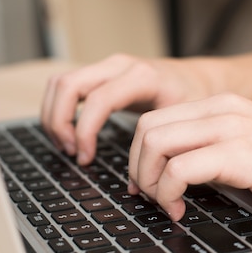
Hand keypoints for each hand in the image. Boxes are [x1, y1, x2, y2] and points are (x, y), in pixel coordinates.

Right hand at [40, 54, 216, 163]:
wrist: (197, 79)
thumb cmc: (193, 101)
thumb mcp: (186, 122)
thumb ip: (166, 148)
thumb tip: (140, 186)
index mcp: (142, 77)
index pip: (98, 100)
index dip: (85, 131)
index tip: (86, 158)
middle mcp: (119, 66)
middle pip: (67, 85)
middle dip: (59, 122)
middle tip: (70, 152)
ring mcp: (107, 67)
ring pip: (60, 83)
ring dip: (54, 116)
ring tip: (66, 146)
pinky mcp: (100, 74)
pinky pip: (66, 86)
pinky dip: (59, 110)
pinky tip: (70, 135)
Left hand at [127, 93, 251, 220]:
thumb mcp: (251, 146)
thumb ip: (216, 150)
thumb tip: (176, 172)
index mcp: (222, 106)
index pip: (156, 119)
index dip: (139, 154)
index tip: (144, 183)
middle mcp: (223, 110)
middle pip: (148, 129)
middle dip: (137, 167)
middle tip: (148, 196)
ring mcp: (233, 129)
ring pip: (157, 144)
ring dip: (149, 181)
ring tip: (165, 205)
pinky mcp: (243, 155)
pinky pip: (180, 170)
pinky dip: (169, 195)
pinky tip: (181, 211)